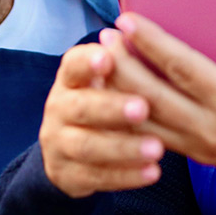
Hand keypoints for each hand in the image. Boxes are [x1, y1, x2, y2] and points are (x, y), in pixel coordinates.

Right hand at [39, 44, 164, 197]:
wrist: (68, 152)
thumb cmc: (100, 104)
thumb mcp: (106, 83)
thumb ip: (122, 66)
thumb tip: (137, 37)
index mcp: (69, 80)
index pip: (72, 65)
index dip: (87, 62)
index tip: (108, 58)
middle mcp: (58, 108)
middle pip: (80, 107)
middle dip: (112, 108)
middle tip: (144, 107)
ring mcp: (59, 144)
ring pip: (88, 146)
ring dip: (124, 148)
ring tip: (157, 148)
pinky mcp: (68, 175)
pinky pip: (97, 177)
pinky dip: (126, 176)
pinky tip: (152, 172)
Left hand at [104, 0, 215, 185]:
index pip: (182, 68)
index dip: (152, 44)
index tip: (127, 21)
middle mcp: (212, 127)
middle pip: (153, 96)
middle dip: (124, 66)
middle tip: (105, 37)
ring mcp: (200, 146)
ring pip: (146, 122)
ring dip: (119, 92)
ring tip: (102, 63)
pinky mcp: (195, 155)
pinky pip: (152, 137)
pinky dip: (130, 117)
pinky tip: (114, 96)